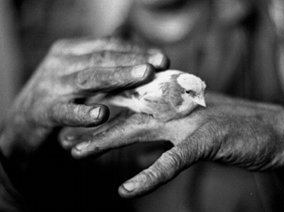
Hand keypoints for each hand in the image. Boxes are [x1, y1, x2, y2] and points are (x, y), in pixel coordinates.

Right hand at [0, 37, 168, 164]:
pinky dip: (83, 113)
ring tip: (143, 75)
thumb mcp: (79, 77)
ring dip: (118, 76)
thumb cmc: (59, 98)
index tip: (162, 58)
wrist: (22, 123)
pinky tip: (100, 115)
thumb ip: (104, 69)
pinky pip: (65, 111)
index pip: (107, 46)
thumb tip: (143, 63)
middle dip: (133, 60)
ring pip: (88, 78)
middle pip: (102, 58)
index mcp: (70, 51)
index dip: (136, 50)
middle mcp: (60, 63)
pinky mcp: (43, 111)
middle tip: (158, 64)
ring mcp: (50, 85)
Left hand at [59, 92, 283, 197]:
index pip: (132, 100)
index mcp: (176, 100)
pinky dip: (149, 176)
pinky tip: (127, 189)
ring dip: (105, 142)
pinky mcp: (206, 140)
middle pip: (125, 111)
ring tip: (76, 153)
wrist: (275, 129)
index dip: (103, 107)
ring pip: (139, 130)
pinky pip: (171, 161)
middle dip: (93, 123)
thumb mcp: (197, 122)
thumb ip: (170, 127)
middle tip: (63, 134)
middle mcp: (178, 105)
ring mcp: (190, 121)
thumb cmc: (234, 127)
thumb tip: (144, 140)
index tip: (77, 118)